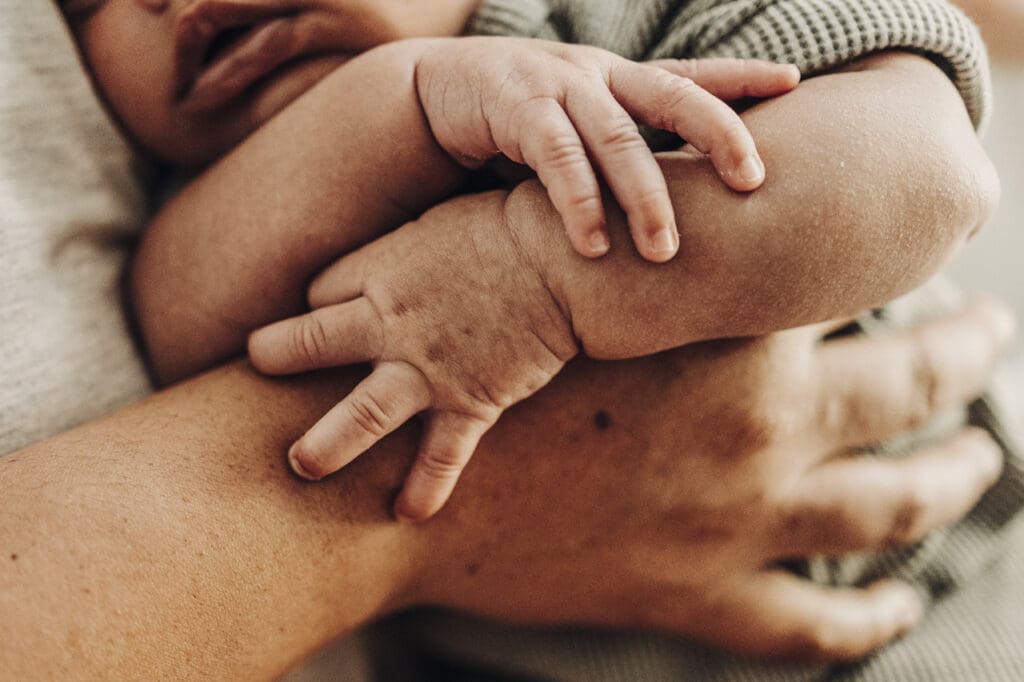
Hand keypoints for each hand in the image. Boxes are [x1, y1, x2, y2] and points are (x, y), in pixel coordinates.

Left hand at [249, 190, 577, 520]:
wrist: (569, 263)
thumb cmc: (511, 228)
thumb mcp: (443, 219)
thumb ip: (408, 245)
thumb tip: (394, 254)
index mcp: (385, 268)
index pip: (322, 291)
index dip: (319, 303)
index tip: (326, 311)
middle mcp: (394, 321)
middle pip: (312, 342)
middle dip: (277, 355)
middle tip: (255, 367)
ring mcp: (430, 367)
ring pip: (362, 413)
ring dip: (326, 444)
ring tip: (301, 467)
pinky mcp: (472, 400)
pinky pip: (441, 455)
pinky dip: (425, 487)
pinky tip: (407, 514)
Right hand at [413, 300, 1014, 659]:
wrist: (395, 474)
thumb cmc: (473, 357)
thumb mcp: (571, 287)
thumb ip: (649, 259)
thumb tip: (693, 228)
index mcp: (725, 341)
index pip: (855, 292)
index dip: (894, 276)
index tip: (908, 269)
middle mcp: (756, 431)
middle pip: (912, 386)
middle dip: (965, 354)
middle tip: (993, 335)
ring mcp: (738, 523)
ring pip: (892, 505)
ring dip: (952, 479)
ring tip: (980, 463)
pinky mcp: (696, 598)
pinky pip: (811, 625)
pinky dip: (865, 619)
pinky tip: (899, 606)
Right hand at [415, 37, 799, 260]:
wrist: (429, 99)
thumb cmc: (512, 128)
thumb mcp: (573, 137)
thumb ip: (614, 160)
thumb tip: (674, 214)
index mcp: (617, 80)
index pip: (689, 76)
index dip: (742, 76)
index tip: (796, 81)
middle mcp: (597, 74)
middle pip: (674, 97)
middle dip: (719, 135)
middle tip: (753, 183)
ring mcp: (557, 84)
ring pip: (618, 137)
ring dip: (645, 196)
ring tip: (664, 250)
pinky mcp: (515, 103)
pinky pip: (557, 155)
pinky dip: (578, 202)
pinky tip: (594, 244)